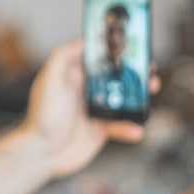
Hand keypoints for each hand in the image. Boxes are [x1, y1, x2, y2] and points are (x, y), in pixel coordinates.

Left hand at [21, 41, 160, 176]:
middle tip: (149, 68)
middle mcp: (85, 90)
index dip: (114, 51)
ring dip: (140, 95)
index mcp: (73, 75)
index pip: (97, 57)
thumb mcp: (50, 79)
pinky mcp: (99, 130)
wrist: (41, 152)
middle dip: (134, 71)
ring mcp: (94, 110)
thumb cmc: (42, 116)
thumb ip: (63, 56)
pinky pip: (121, 126)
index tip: (131, 45)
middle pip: (115, 76)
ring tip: (151, 90)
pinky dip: (131, 127)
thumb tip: (84, 40)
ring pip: (123, 99)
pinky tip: (136, 129)